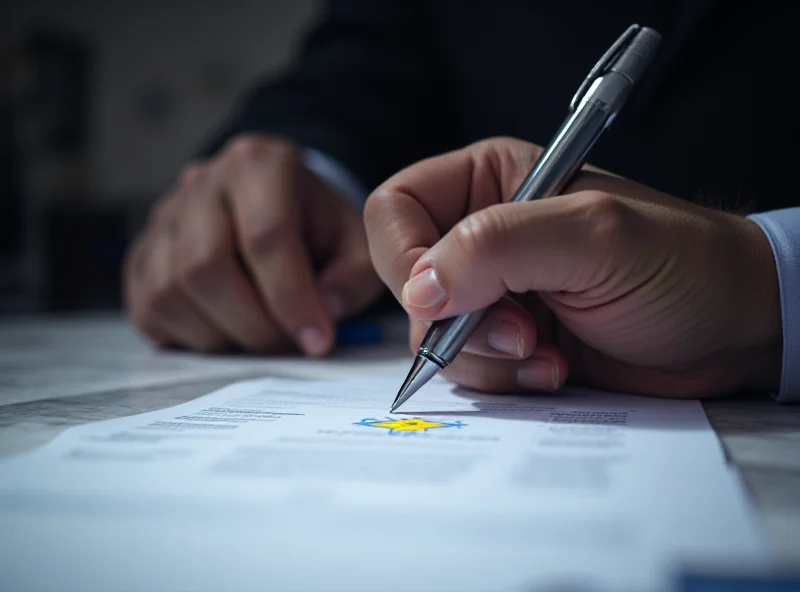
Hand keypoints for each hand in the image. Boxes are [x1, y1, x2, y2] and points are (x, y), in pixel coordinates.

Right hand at [124, 135, 383, 355]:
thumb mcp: (356, 244)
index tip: (318, 341)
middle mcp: (203, 182)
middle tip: (288, 345)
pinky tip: (228, 332)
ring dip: (220, 336)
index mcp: (261, 163)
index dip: (292, 299)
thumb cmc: (320, 231)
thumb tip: (322, 313)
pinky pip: (147, 309)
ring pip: (169, 292)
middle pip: (205, 266)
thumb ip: (352, 277)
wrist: (280, 211)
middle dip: (252, 324)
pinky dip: (188, 338)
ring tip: (261, 339)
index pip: (266, 235)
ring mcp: (164, 216)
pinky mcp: (142, 253)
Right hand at [365, 137, 781, 396]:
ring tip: (544, 352)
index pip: (396, 209)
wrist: (730, 328)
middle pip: (408, 281)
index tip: (442, 297)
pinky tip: (553, 369)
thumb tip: (421, 286)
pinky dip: (503, 380)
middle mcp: (482, 236)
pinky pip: (468, 369)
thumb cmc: (680, 262)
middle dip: (457, 320)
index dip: (405, 256)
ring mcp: (494, 293)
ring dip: (484, 357)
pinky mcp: (509, 341)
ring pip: (432, 334)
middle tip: (520, 330)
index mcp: (489, 182)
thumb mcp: (593, 236)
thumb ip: (498, 246)